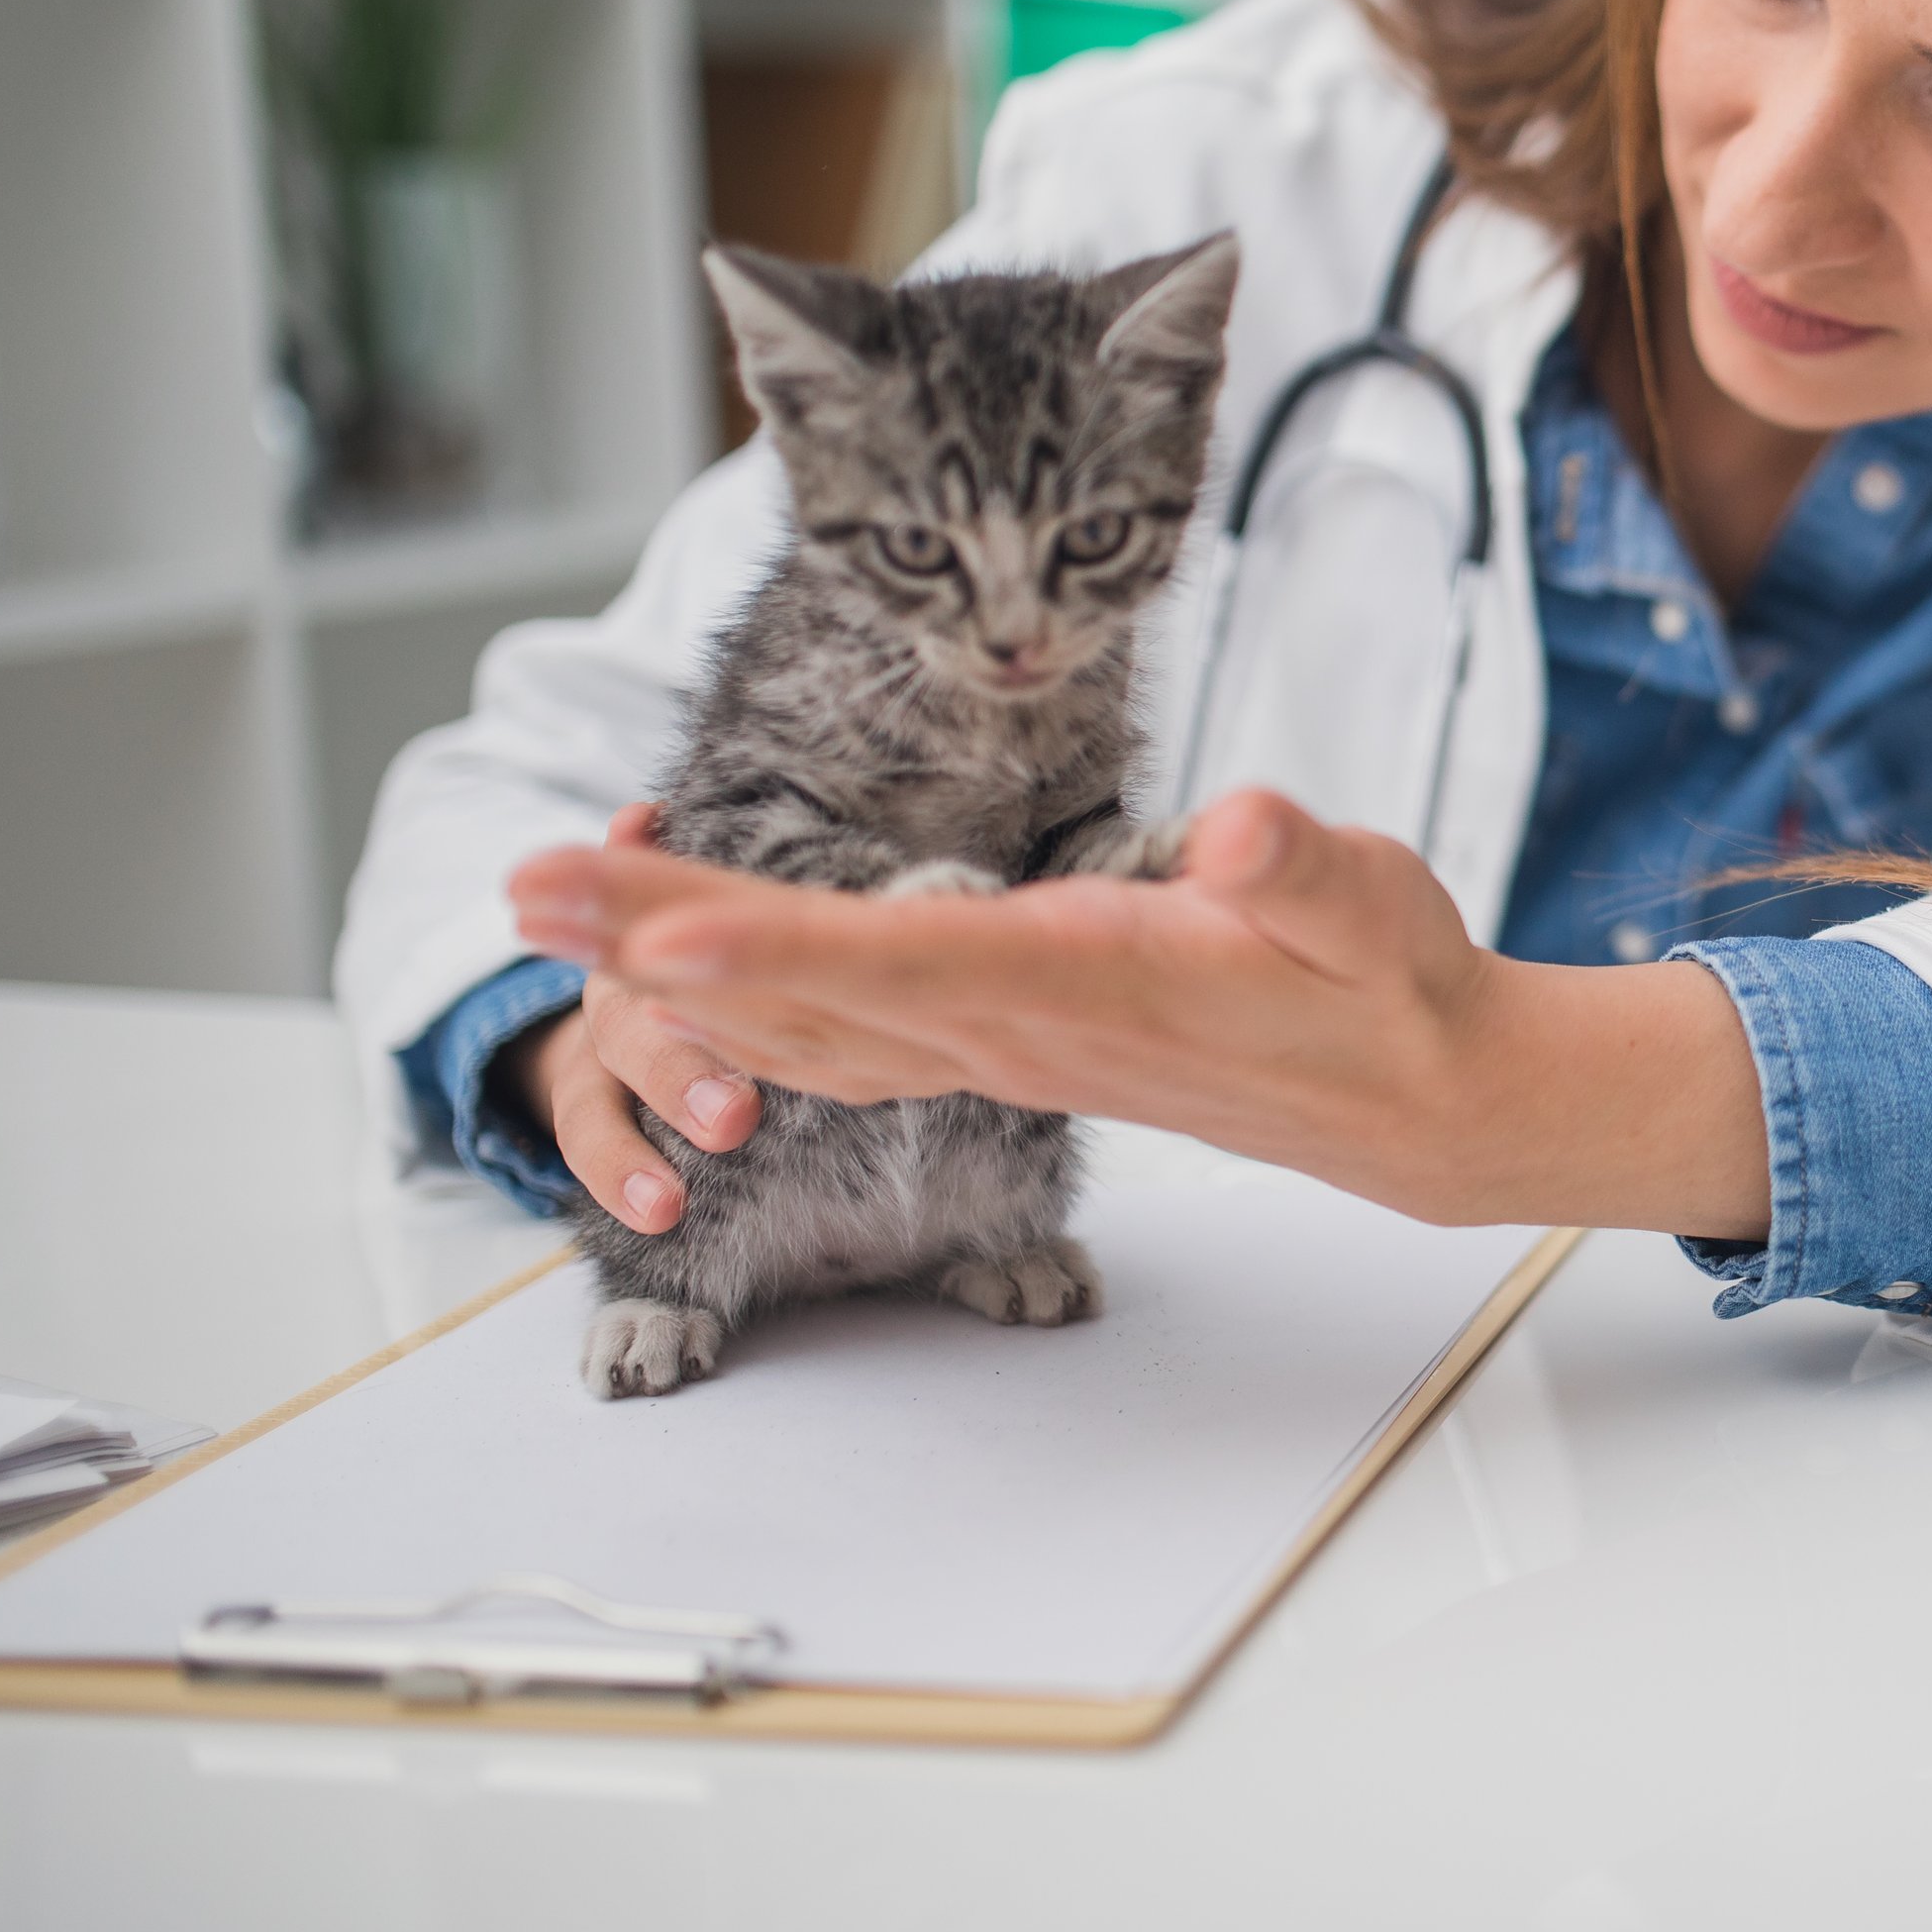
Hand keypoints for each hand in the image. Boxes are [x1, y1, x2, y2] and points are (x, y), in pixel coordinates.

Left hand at [503, 791, 1772, 1239]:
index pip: (909, 966)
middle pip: (810, 992)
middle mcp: (1017, 1028)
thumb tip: (1242, 829)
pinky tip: (676, 978)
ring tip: (551, 911)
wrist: (1408, 1103)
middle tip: (523, 888)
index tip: (657, 937)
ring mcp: (998, 1045)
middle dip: (656, 941)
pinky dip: (740, 1000)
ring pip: (803, 1020)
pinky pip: (838, 1035)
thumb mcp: (1374, 904)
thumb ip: (1305, 868)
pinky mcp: (1000, 1043)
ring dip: (670, 966)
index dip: (779, 950)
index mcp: (1090, 982)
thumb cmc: (1388, 986)